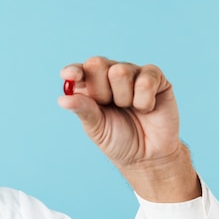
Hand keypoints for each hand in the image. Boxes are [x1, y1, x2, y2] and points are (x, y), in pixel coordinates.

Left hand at [57, 56, 199, 201]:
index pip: (78, 70)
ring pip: (120, 71)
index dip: (74, 70)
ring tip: (129, 109)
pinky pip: (145, 81)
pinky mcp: (156, 78)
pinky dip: (143, 101)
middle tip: (109, 105)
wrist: (146, 155)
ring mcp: (133, 73)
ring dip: (123, 98)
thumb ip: (83, 110)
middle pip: (97, 63)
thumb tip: (62, 100)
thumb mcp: (96, 127)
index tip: (70, 76)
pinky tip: (146, 109)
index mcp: (89, 85)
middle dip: (101, 90)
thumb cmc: (117, 139)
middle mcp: (109, 75)